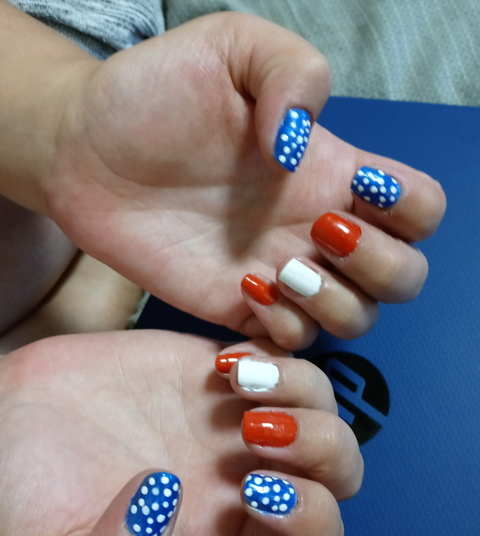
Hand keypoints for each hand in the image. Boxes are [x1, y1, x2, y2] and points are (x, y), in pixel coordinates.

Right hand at [0, 331, 361, 535]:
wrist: (3, 426)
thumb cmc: (22, 506)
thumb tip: (161, 512)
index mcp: (221, 532)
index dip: (310, 521)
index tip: (256, 493)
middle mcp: (238, 474)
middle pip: (336, 469)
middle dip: (319, 446)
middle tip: (254, 429)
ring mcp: (228, 416)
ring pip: (322, 404)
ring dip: (303, 391)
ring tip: (239, 383)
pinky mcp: (209, 369)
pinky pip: (279, 355)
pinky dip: (273, 353)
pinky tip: (224, 362)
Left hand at [43, 13, 442, 347]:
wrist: (86, 151)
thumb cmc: (155, 94)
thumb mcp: (233, 48)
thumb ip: (293, 74)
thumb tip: (305, 150)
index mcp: (331, 173)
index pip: (419, 208)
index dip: (411, 208)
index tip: (357, 187)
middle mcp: (315, 230)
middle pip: (403, 280)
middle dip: (380, 267)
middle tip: (318, 231)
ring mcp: (280, 274)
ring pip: (355, 320)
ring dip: (332, 303)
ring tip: (277, 267)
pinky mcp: (237, 305)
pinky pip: (291, 343)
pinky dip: (283, 328)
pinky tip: (241, 285)